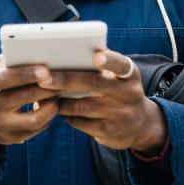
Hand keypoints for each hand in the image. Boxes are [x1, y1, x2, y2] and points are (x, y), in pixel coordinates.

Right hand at [0, 55, 60, 151]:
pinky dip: (48, 117)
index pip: (5, 79)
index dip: (25, 74)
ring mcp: (0, 125)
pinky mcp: (11, 139)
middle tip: (64, 79)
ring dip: (51, 106)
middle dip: (47, 88)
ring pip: (34, 119)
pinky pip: (36, 129)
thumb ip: (10, 61)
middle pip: (23, 98)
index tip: (45, 70)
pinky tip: (52, 106)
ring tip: (59, 94)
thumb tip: (34, 50)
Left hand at [39, 49, 167, 152]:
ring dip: (59, 100)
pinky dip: (65, 115)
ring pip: (81, 106)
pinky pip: (80, 122)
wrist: (141, 125)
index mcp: (129, 75)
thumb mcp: (120, 78)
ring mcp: (119, 114)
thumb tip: (66, 53)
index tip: (96, 57)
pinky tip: (56, 108)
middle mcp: (127, 94)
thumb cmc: (119, 91)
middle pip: (93, 84)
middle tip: (44, 77)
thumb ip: (102, 66)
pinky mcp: (109, 131)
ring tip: (42, 93)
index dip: (109, 61)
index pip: (120, 65)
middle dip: (65, 80)